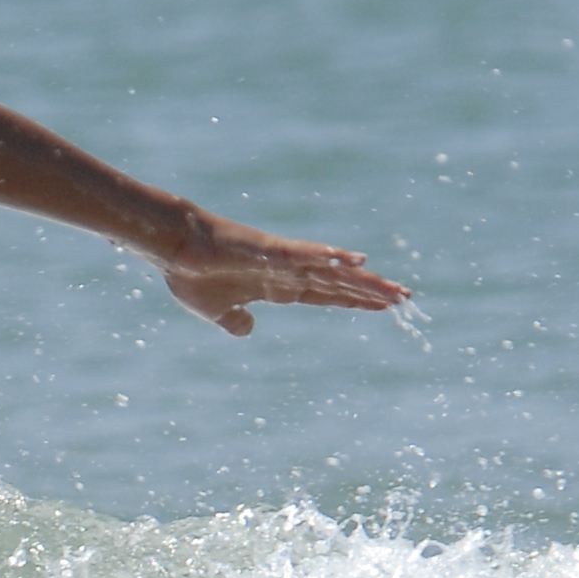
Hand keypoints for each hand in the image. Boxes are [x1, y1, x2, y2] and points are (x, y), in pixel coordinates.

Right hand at [158, 211, 407, 332]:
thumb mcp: (216, 311)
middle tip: (406, 298)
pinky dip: (329, 257)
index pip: (327, 296)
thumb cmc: (191, 275)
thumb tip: (248, 330)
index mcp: (278, 287)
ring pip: (332, 271)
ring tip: (394, 288)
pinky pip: (305, 254)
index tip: (383, 307)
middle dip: (372, 291)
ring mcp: (282, 259)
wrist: (172, 248)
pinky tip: (354, 260)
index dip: (355, 301)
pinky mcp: (269, 249)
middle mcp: (288, 271)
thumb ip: (234, 321)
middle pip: (339, 283)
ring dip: (364, 280)